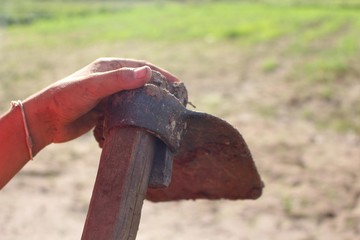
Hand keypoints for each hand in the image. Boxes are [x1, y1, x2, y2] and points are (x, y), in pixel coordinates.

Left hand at [24, 58, 178, 153]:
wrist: (46, 121)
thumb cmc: (66, 99)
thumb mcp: (93, 87)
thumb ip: (119, 80)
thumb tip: (148, 73)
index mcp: (108, 68)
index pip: (140, 67)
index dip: (160, 74)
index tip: (177, 84)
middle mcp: (109, 81)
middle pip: (139, 83)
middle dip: (157, 90)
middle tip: (175, 101)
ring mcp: (108, 97)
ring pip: (134, 99)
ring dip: (147, 105)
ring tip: (164, 114)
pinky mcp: (105, 112)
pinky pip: (125, 113)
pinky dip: (135, 117)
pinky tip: (144, 125)